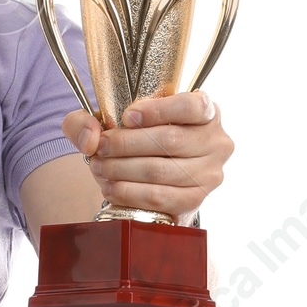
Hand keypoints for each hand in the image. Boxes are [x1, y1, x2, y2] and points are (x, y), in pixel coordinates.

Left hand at [59, 88, 232, 218]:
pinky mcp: (196, 201)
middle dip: (126, 144)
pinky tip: (111, 187)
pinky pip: (158, 197)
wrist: (158, 179)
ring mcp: (210, 174)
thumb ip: (89, 119)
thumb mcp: (116, 120)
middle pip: (170, 140)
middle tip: (101, 147)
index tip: (127, 116)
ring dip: (122, 170)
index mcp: (207, 111)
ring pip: (161, 171)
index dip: (158, 110)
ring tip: (100, 167)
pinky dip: (129, 192)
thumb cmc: (143, 140)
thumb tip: (90, 136)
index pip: (191, 106)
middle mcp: (217, 142)